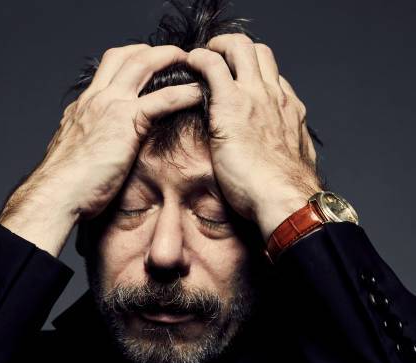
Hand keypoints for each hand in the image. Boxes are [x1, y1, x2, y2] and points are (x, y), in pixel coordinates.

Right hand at [0, 44, 200, 254]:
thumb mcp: (76, 158)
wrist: (58, 193)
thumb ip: (87, 147)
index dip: (129, 62)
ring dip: (169, 57)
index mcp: (83, 108)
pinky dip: (183, 93)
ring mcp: (110, 106)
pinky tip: (198, 94)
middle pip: (124, 55)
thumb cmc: (66, 186)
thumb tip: (94, 156)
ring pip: (142, 63)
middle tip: (173, 55)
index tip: (147, 65)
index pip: (107, 71)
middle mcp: (95, 99)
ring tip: (191, 62)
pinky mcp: (126, 122)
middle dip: (151, 50)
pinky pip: (162, 99)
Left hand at [186, 34, 321, 240]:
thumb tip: (279, 162)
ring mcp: (254, 95)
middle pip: (260, 53)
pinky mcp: (230, 103)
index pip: (274, 79)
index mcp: (289, 111)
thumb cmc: (284, 193)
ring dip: (218, 47)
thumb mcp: (292, 166)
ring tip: (201, 60)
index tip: (239, 85)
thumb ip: (284, 154)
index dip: (254, 77)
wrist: (282, 197)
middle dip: (236, 50)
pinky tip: (188, 66)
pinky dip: (199, 59)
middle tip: (218, 61)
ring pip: (240, 47)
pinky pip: (212, 64)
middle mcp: (274, 97)